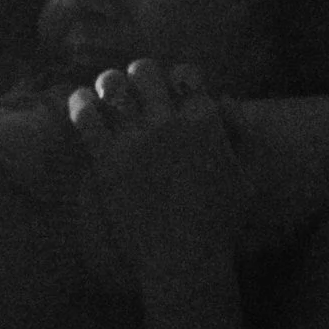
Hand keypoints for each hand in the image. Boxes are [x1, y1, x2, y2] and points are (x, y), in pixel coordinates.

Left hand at [69, 60, 251, 328]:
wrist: (184, 257)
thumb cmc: (221, 222)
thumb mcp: (248, 176)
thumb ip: (242, 132)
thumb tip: (222, 97)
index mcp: (205, 120)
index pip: (186, 74)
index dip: (177, 76)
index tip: (170, 87)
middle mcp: (169, 121)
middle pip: (146, 71)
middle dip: (140, 75)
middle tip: (134, 87)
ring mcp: (136, 138)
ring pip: (113, 86)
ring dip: (109, 84)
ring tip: (105, 91)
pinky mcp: (107, 159)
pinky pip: (87, 116)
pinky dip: (80, 103)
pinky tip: (80, 102)